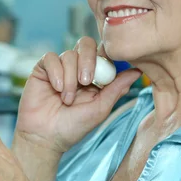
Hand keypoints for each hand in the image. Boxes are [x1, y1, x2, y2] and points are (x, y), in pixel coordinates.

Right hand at [16, 37, 141, 152]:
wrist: (45, 137)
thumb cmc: (73, 127)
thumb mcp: (100, 108)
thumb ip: (116, 88)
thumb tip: (137, 71)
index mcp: (94, 75)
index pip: (102, 52)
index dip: (105, 56)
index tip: (104, 72)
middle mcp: (77, 67)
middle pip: (86, 44)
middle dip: (88, 60)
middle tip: (85, 82)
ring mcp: (60, 67)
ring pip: (69, 54)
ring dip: (69, 77)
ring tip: (67, 98)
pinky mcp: (43, 68)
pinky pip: (50, 58)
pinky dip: (56, 72)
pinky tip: (56, 89)